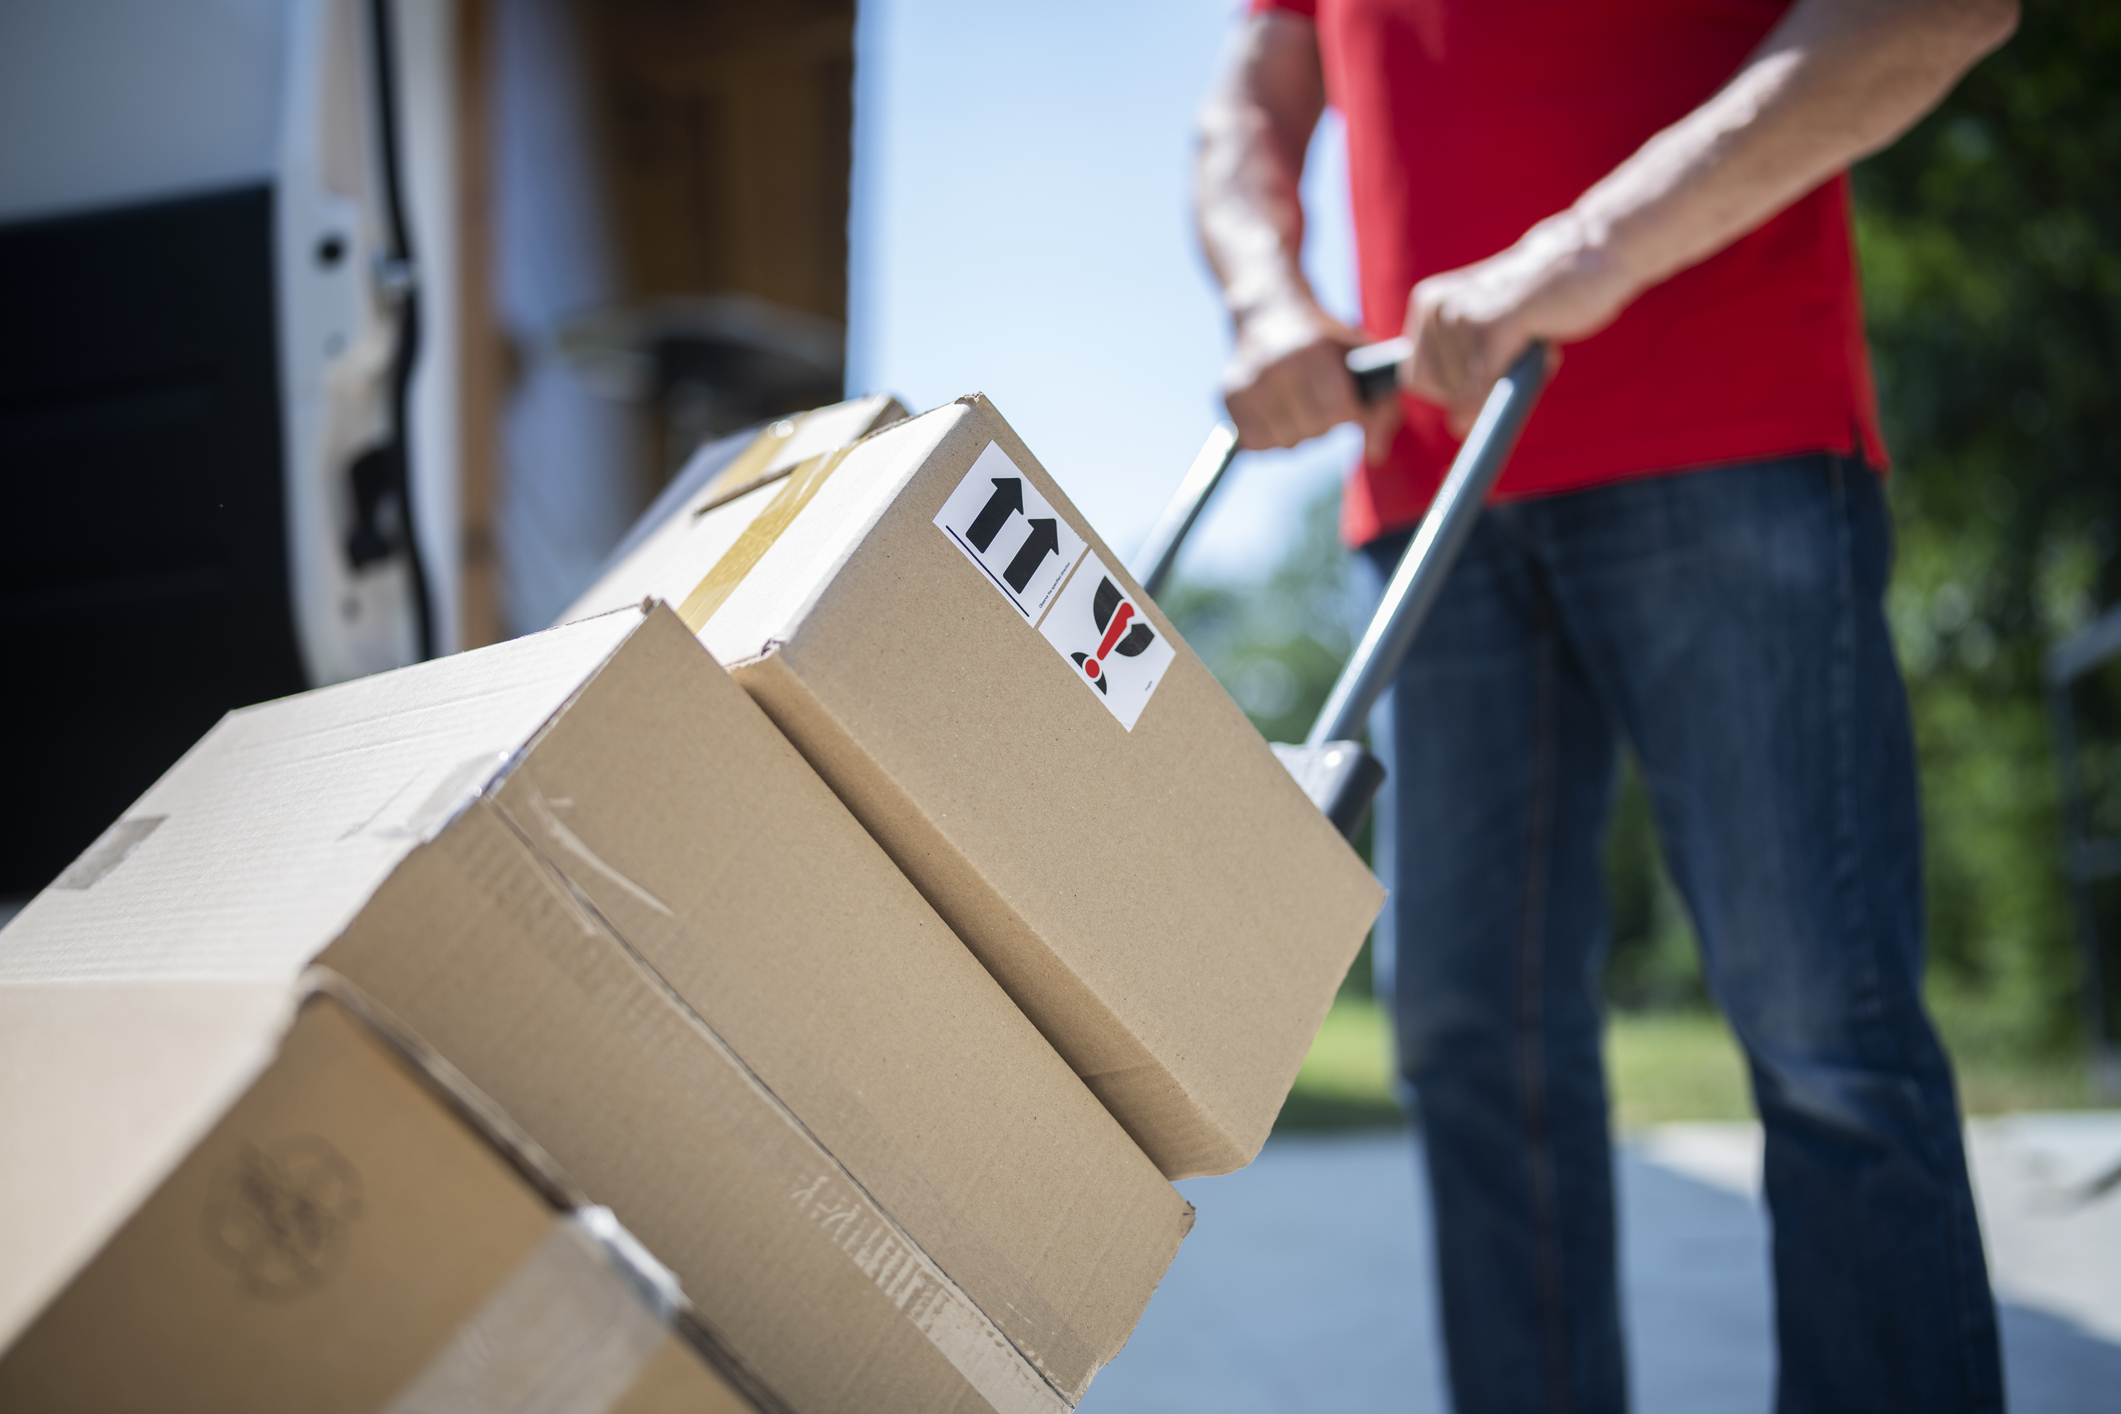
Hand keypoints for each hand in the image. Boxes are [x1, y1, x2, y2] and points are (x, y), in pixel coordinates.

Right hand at [1223, 302, 1403, 465]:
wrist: (1269, 311)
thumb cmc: (1324, 339)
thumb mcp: (1360, 357)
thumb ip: (1381, 404)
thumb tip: (1375, 455)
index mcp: (1313, 350)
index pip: (1340, 412)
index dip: (1350, 412)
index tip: (1348, 401)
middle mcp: (1276, 366)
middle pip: (1314, 430)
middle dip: (1325, 422)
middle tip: (1322, 400)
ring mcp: (1249, 382)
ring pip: (1286, 443)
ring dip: (1298, 432)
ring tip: (1299, 406)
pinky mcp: (1229, 396)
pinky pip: (1259, 443)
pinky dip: (1272, 437)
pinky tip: (1277, 413)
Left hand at [1401, 214, 1634, 434]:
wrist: (1591, 255)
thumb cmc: (1542, 301)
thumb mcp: (1491, 340)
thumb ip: (1467, 380)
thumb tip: (1457, 427)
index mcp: (1428, 304)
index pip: (1416, 379)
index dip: (1451, 389)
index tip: (1486, 367)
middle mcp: (1437, 306)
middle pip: (1445, 392)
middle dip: (1487, 387)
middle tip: (1520, 346)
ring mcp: (1463, 313)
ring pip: (1471, 394)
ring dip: (1513, 379)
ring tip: (1533, 336)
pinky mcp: (1495, 324)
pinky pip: (1490, 387)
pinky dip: (1515, 385)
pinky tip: (1540, 347)